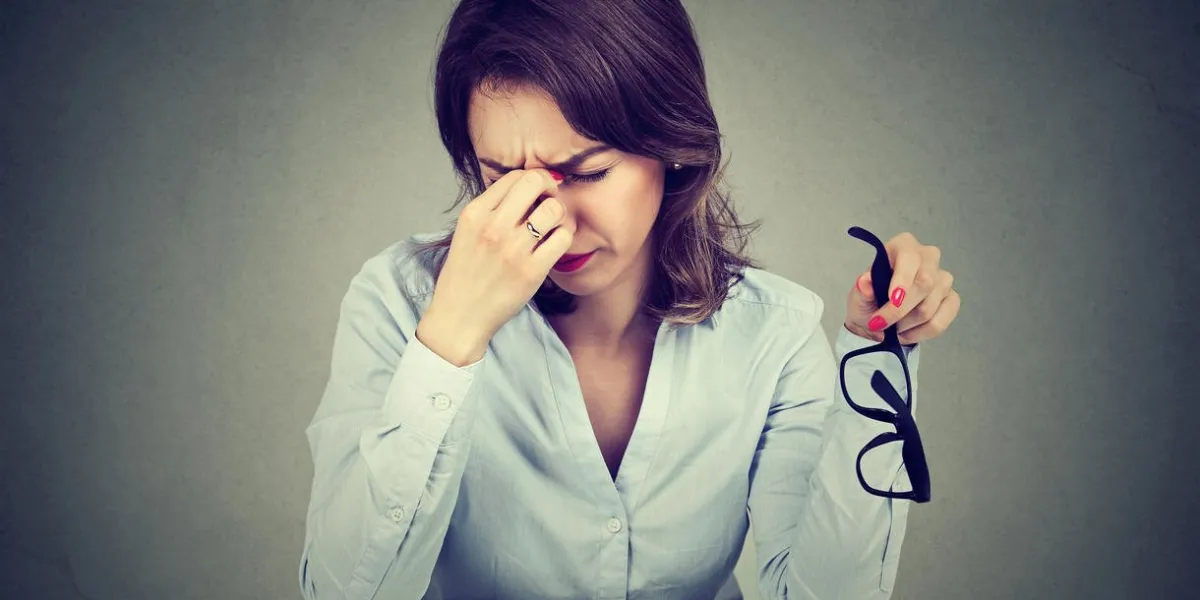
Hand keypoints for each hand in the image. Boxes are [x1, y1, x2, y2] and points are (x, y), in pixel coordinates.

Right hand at [422, 169, 574, 349]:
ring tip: (552, 225)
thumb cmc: (466, 273)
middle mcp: (493, 227)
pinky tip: (554, 243)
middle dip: (549, 187)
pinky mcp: (531, 271)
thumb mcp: (467, 232)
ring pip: (554, 209)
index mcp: (474, 214)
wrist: (460, 316)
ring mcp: (513, 250)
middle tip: (549, 201)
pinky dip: (564, 236)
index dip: (533, 179)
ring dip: (558, 213)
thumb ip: (492, 208)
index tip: (538, 192)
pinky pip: (563, 238)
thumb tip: (529, 185)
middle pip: (535, 181)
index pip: (514, 176)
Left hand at [844, 231, 960, 344]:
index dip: (902, 280)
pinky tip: (906, 332)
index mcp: (903, 246)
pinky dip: (918, 333)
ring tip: (891, 326)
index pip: (909, 258)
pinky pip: (939, 322)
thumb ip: (862, 289)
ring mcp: (943, 279)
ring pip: (929, 307)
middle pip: (925, 283)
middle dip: (900, 310)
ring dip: (905, 324)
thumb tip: (865, 281)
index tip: (891, 300)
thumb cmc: (870, 301)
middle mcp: (927, 257)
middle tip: (880, 323)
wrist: (878, 322)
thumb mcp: (858, 296)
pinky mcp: (951, 300)